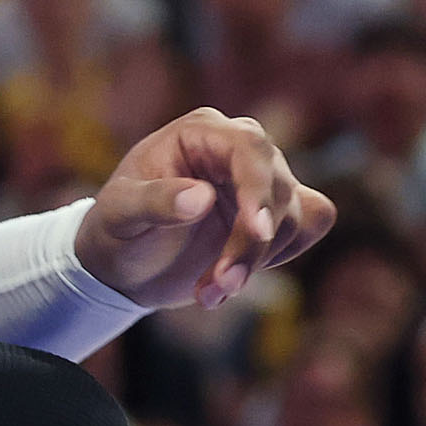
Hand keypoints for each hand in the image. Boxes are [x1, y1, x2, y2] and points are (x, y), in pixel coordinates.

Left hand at [75, 108, 335, 310]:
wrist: (125, 264)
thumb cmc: (116, 229)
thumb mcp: (119, 214)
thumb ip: (155, 202)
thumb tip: (202, 196)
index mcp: (199, 133)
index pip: (249, 147)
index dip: (257, 188)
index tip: (256, 231)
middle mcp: (236, 148)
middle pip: (275, 188)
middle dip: (251, 244)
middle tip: (216, 288)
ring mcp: (260, 180)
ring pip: (294, 215)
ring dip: (258, 262)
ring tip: (210, 293)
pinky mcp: (275, 213)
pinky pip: (310, 224)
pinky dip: (283, 256)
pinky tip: (238, 274)